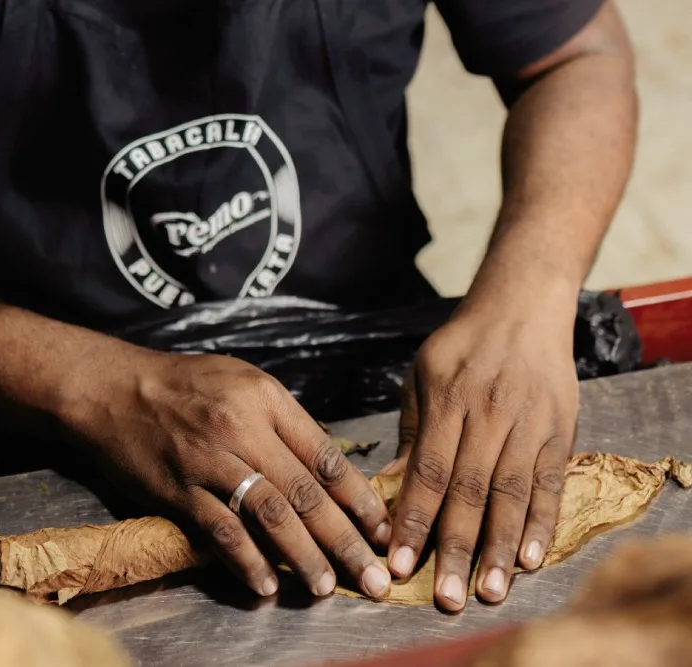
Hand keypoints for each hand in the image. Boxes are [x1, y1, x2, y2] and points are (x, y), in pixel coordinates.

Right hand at [63, 349, 392, 598]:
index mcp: (267, 400)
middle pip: (306, 493)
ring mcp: (209, 460)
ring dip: (303, 557)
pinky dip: (245, 561)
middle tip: (374, 577)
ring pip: (269, 515)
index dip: (359, 500)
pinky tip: (264, 585)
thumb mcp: (243, 381)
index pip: (326, 457)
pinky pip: (220, 530)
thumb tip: (325, 468)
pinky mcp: (177, 488)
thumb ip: (284, 421)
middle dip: (346, 541)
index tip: (383, 531)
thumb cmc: (184, 383)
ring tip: (325, 587)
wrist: (113, 388)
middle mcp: (242, 429)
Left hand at [382, 299, 578, 610]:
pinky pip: (550, 482)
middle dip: (454, 547)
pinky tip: (531, 558)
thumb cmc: (460, 345)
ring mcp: (529, 422)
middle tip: (444, 597)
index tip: (398, 564)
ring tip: (488, 591)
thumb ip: (411, 434)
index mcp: (448, 400)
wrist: (523, 306)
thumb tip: (388, 490)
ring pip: (512, 493)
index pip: (428, 472)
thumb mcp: (422, 377)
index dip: (414, 521)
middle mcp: (489, 414)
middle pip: (470, 490)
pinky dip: (543, 521)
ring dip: (499, 547)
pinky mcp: (560, 429)